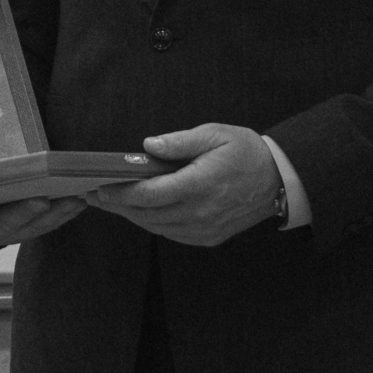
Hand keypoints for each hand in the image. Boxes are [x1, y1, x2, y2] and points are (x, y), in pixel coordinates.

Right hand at [0, 195, 87, 246]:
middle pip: (4, 224)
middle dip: (24, 212)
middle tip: (41, 200)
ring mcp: (7, 234)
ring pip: (31, 228)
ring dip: (53, 213)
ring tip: (72, 198)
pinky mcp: (27, 233)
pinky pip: (47, 226)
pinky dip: (63, 214)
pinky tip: (78, 201)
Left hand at [88, 124, 282, 246]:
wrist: (278, 180)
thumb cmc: (245, 152)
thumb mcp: (214, 134)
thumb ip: (179, 142)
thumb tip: (148, 146)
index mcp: (199, 185)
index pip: (148, 195)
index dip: (120, 193)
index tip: (99, 187)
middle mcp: (199, 213)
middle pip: (147, 214)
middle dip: (117, 205)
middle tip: (94, 196)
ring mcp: (204, 229)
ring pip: (156, 227)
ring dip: (131, 216)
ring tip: (111, 203)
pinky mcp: (208, 238)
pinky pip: (171, 234)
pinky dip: (152, 223)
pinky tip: (140, 211)